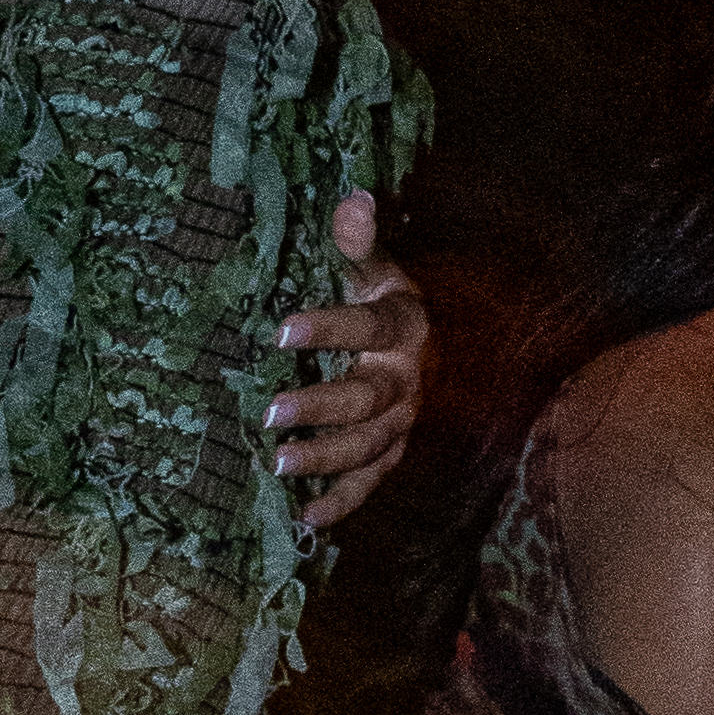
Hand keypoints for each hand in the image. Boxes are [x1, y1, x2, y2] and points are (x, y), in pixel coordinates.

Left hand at [269, 190, 429, 535]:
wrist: (443, 352)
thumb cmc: (392, 306)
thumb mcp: (382, 271)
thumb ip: (361, 242)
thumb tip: (352, 197)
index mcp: (405, 328)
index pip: (369, 328)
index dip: (328, 329)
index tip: (281, 331)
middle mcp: (409, 380)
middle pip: (367, 399)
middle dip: (320, 406)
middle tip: (270, 411)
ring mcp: (404, 423)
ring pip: (368, 446)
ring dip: (325, 458)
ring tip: (278, 462)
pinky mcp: (394, 453)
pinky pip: (372, 483)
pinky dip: (342, 503)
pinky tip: (305, 518)